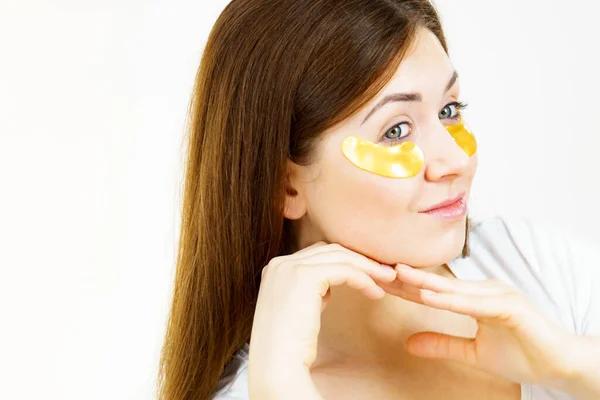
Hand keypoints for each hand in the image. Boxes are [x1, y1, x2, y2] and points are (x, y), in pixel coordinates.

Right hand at [247, 242, 396, 398]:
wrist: (277, 364)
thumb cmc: (290, 347)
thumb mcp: (298, 311)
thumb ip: (309, 293)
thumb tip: (328, 287)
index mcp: (276, 269)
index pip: (317, 254)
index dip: (345, 261)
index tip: (367, 273)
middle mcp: (280, 263)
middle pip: (329, 250)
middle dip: (359, 259)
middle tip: (384, 272)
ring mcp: (290, 267)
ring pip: (339, 256)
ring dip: (367, 267)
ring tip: (388, 280)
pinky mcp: (305, 277)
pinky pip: (344, 270)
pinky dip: (363, 279)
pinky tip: (376, 292)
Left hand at [388, 264, 579, 389]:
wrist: (560, 366)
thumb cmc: (522, 354)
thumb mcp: (472, 353)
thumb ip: (443, 345)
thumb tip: (409, 343)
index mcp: (474, 297)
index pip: (433, 291)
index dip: (406, 288)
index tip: (379, 283)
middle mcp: (483, 290)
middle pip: (437, 284)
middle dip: (408, 279)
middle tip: (377, 269)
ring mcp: (497, 294)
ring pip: (453, 289)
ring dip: (423, 283)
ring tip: (397, 276)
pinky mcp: (509, 306)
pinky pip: (473, 303)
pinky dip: (450, 300)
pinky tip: (428, 297)